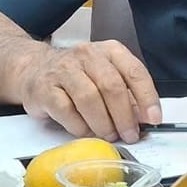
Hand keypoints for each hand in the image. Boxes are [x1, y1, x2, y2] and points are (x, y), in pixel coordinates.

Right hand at [19, 41, 161, 142]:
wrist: (32, 69)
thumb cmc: (77, 75)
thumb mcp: (105, 75)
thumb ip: (126, 93)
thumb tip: (145, 117)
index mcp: (109, 50)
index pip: (134, 72)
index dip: (147, 97)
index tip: (154, 119)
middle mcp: (87, 55)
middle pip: (112, 86)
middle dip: (124, 116)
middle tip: (130, 134)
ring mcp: (64, 70)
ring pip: (89, 99)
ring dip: (103, 123)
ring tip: (109, 135)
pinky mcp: (44, 89)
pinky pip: (66, 111)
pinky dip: (80, 127)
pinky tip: (86, 132)